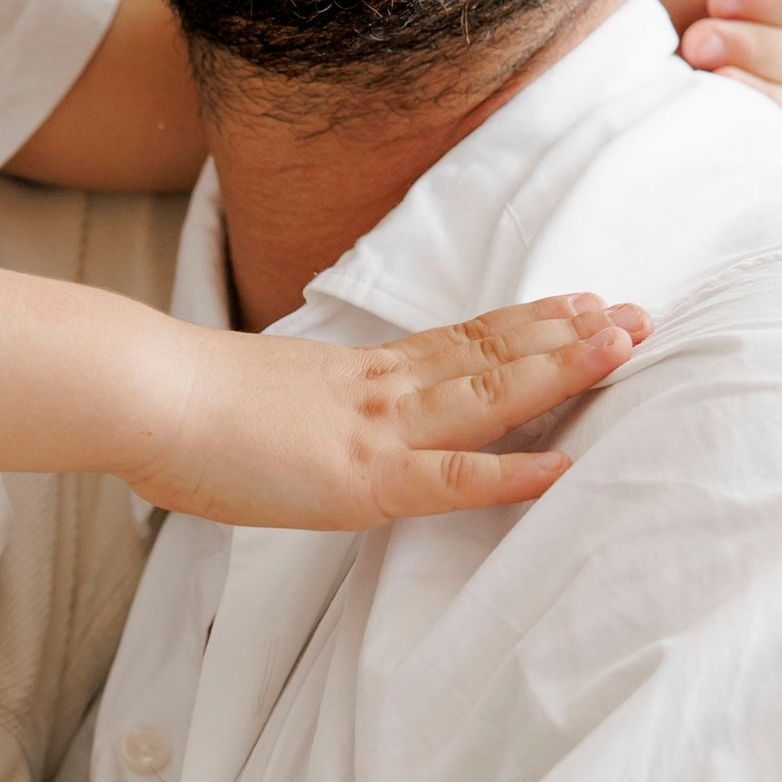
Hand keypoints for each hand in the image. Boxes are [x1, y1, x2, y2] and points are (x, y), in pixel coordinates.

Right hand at [126, 293, 649, 529]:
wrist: (141, 393)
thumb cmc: (172, 403)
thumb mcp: (252, 393)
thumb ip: (292, 405)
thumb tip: (292, 417)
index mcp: (356, 374)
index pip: (458, 340)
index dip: (526, 323)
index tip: (582, 302)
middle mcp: (381, 390)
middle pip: (493, 354)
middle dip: (571, 336)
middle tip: (640, 315)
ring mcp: (378, 431)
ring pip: (490, 394)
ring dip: (564, 373)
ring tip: (627, 349)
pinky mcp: (363, 479)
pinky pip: (453, 477)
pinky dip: (514, 474)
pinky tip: (567, 467)